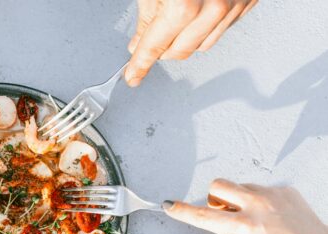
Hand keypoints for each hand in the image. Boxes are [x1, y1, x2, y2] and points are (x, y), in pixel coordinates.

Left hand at [125, 0, 257, 85]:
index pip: (155, 47)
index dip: (140, 64)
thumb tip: (139, 42)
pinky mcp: (249, 1)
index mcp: (184, 4)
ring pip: (203, 44)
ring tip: (173, 22)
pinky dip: (206, 27)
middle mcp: (213, 7)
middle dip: (161, 50)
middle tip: (147, 41)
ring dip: (184, 40)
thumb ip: (147, 16)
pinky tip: (196, 15)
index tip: (133, 76)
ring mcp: (235, 5)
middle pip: (180, 51)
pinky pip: (224, 29)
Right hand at [164, 179, 327, 233]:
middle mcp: (258, 205)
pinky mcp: (287, 190)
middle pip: (218, 186)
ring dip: (237, 199)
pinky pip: (261, 189)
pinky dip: (259, 201)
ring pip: (240, 186)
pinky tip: (274, 217)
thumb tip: (222, 226)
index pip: (205, 217)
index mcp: (246, 227)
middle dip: (214, 198)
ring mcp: (274, 195)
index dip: (183, 211)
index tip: (168, 204)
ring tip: (254, 220)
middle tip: (224, 214)